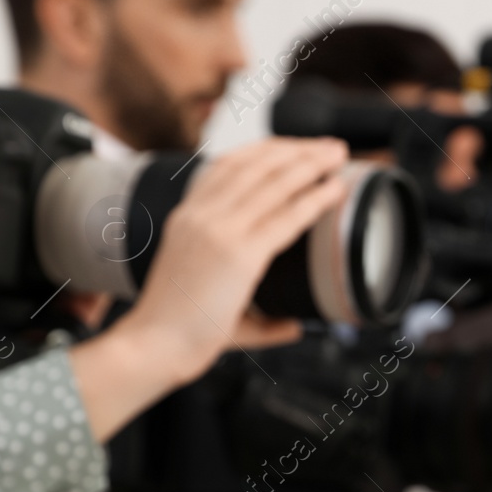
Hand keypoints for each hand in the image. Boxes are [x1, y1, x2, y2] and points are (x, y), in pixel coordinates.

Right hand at [70, 138, 349, 439]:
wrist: (152, 346)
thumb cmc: (177, 332)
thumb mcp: (211, 302)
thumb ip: (259, 315)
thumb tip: (292, 326)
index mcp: (186, 217)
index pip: (227, 166)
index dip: (266, 151)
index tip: (296, 147)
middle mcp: (200, 215)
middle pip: (255, 165)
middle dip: (297, 149)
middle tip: (330, 146)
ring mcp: (218, 231)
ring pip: (273, 183)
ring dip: (311, 164)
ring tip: (339, 155)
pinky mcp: (238, 254)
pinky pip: (285, 217)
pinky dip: (314, 199)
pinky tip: (334, 191)